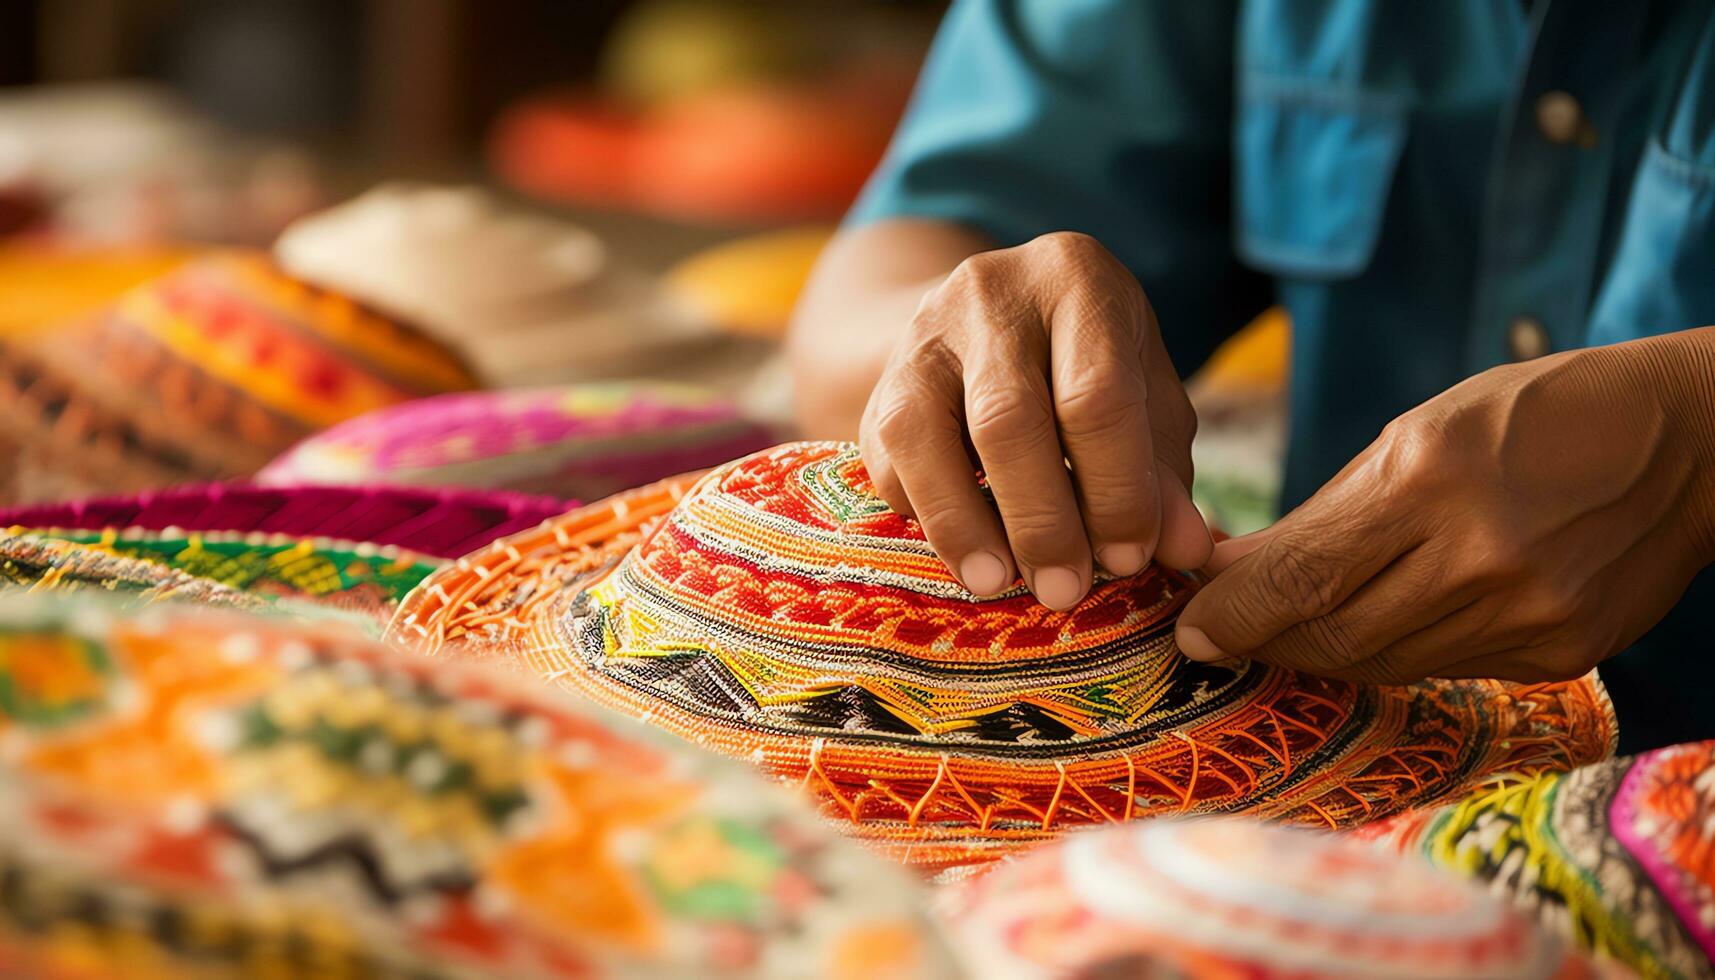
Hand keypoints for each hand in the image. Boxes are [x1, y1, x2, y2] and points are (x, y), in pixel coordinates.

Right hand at [860, 231, 1212, 609]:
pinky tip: (966, 548)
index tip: (1127, 560)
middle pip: (1007, 417)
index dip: (1114, 489)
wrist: (989, 324)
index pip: (1097, 394)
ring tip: (998, 584)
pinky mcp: (880, 382)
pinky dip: (926, 512)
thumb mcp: (1144, 399)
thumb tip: (1188, 549)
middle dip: (1040, 520)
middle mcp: (992, 292)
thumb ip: (1163, 471)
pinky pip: (888, 456)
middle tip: (1064, 591)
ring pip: (925, 432)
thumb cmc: (1088, 368)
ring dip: (964, 524)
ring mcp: (923, 333)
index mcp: (1079, 280)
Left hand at [1176, 329, 1714, 683]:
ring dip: (1322, 651)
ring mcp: (1528, 617)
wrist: (1692, 444)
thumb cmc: (1537, 416)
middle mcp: (1482, 558)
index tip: (1192, 628)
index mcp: (1435, 479)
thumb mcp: (1422, 430)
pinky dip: (1394, 654)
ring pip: (1384, 664)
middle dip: (1266, 639)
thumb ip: (1329, 510)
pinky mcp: (1559, 656)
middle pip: (1336, 634)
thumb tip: (1235, 568)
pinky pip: (1444, 669)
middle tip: (1222, 634)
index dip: (1237, 612)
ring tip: (1286, 629)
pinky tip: (1375, 628)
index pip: (1305, 575)